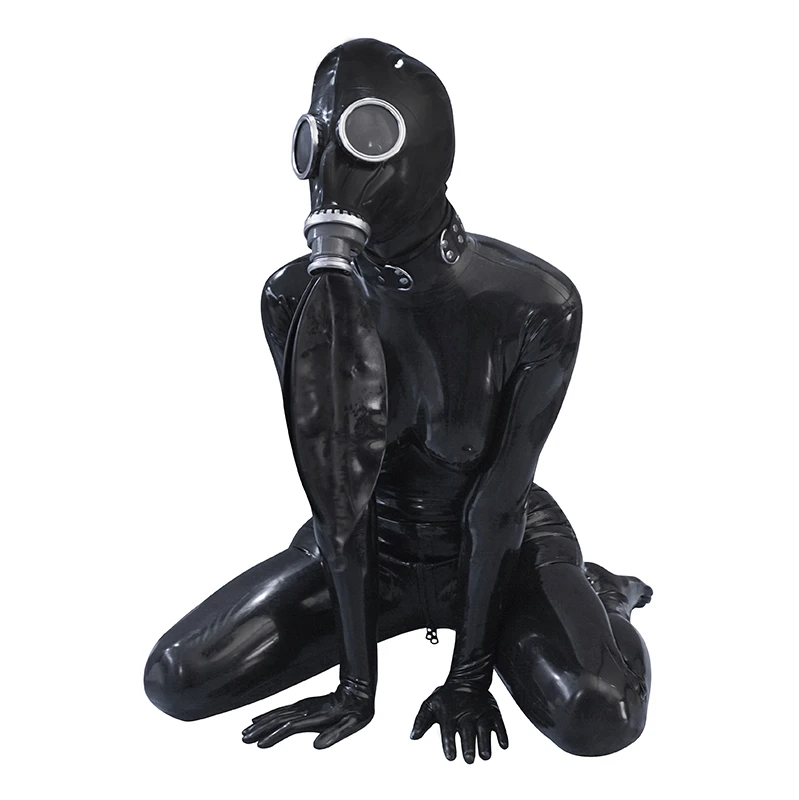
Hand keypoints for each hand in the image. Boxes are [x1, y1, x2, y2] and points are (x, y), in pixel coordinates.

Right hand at [242, 682, 373, 749]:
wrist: (358, 691)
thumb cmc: (356, 711)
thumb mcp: (351, 724)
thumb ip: (335, 735)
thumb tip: (317, 746)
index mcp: (316, 716)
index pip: (290, 727)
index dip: (275, 736)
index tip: (260, 744)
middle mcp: (306, 710)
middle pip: (278, 720)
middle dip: (260, 729)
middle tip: (243, 738)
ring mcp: (303, 706)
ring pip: (277, 714)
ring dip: (260, 723)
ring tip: (245, 731)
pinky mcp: (303, 705)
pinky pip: (281, 711)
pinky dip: (268, 714)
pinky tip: (258, 718)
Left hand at [410, 682, 507, 762]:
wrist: (467, 678)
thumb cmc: (447, 697)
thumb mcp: (430, 704)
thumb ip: (421, 720)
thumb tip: (412, 737)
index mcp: (449, 717)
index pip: (448, 734)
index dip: (449, 746)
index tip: (451, 757)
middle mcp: (466, 716)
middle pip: (468, 734)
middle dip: (469, 748)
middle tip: (468, 758)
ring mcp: (481, 714)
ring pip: (485, 731)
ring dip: (486, 744)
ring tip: (485, 755)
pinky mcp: (493, 713)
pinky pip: (500, 725)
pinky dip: (502, 735)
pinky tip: (503, 745)